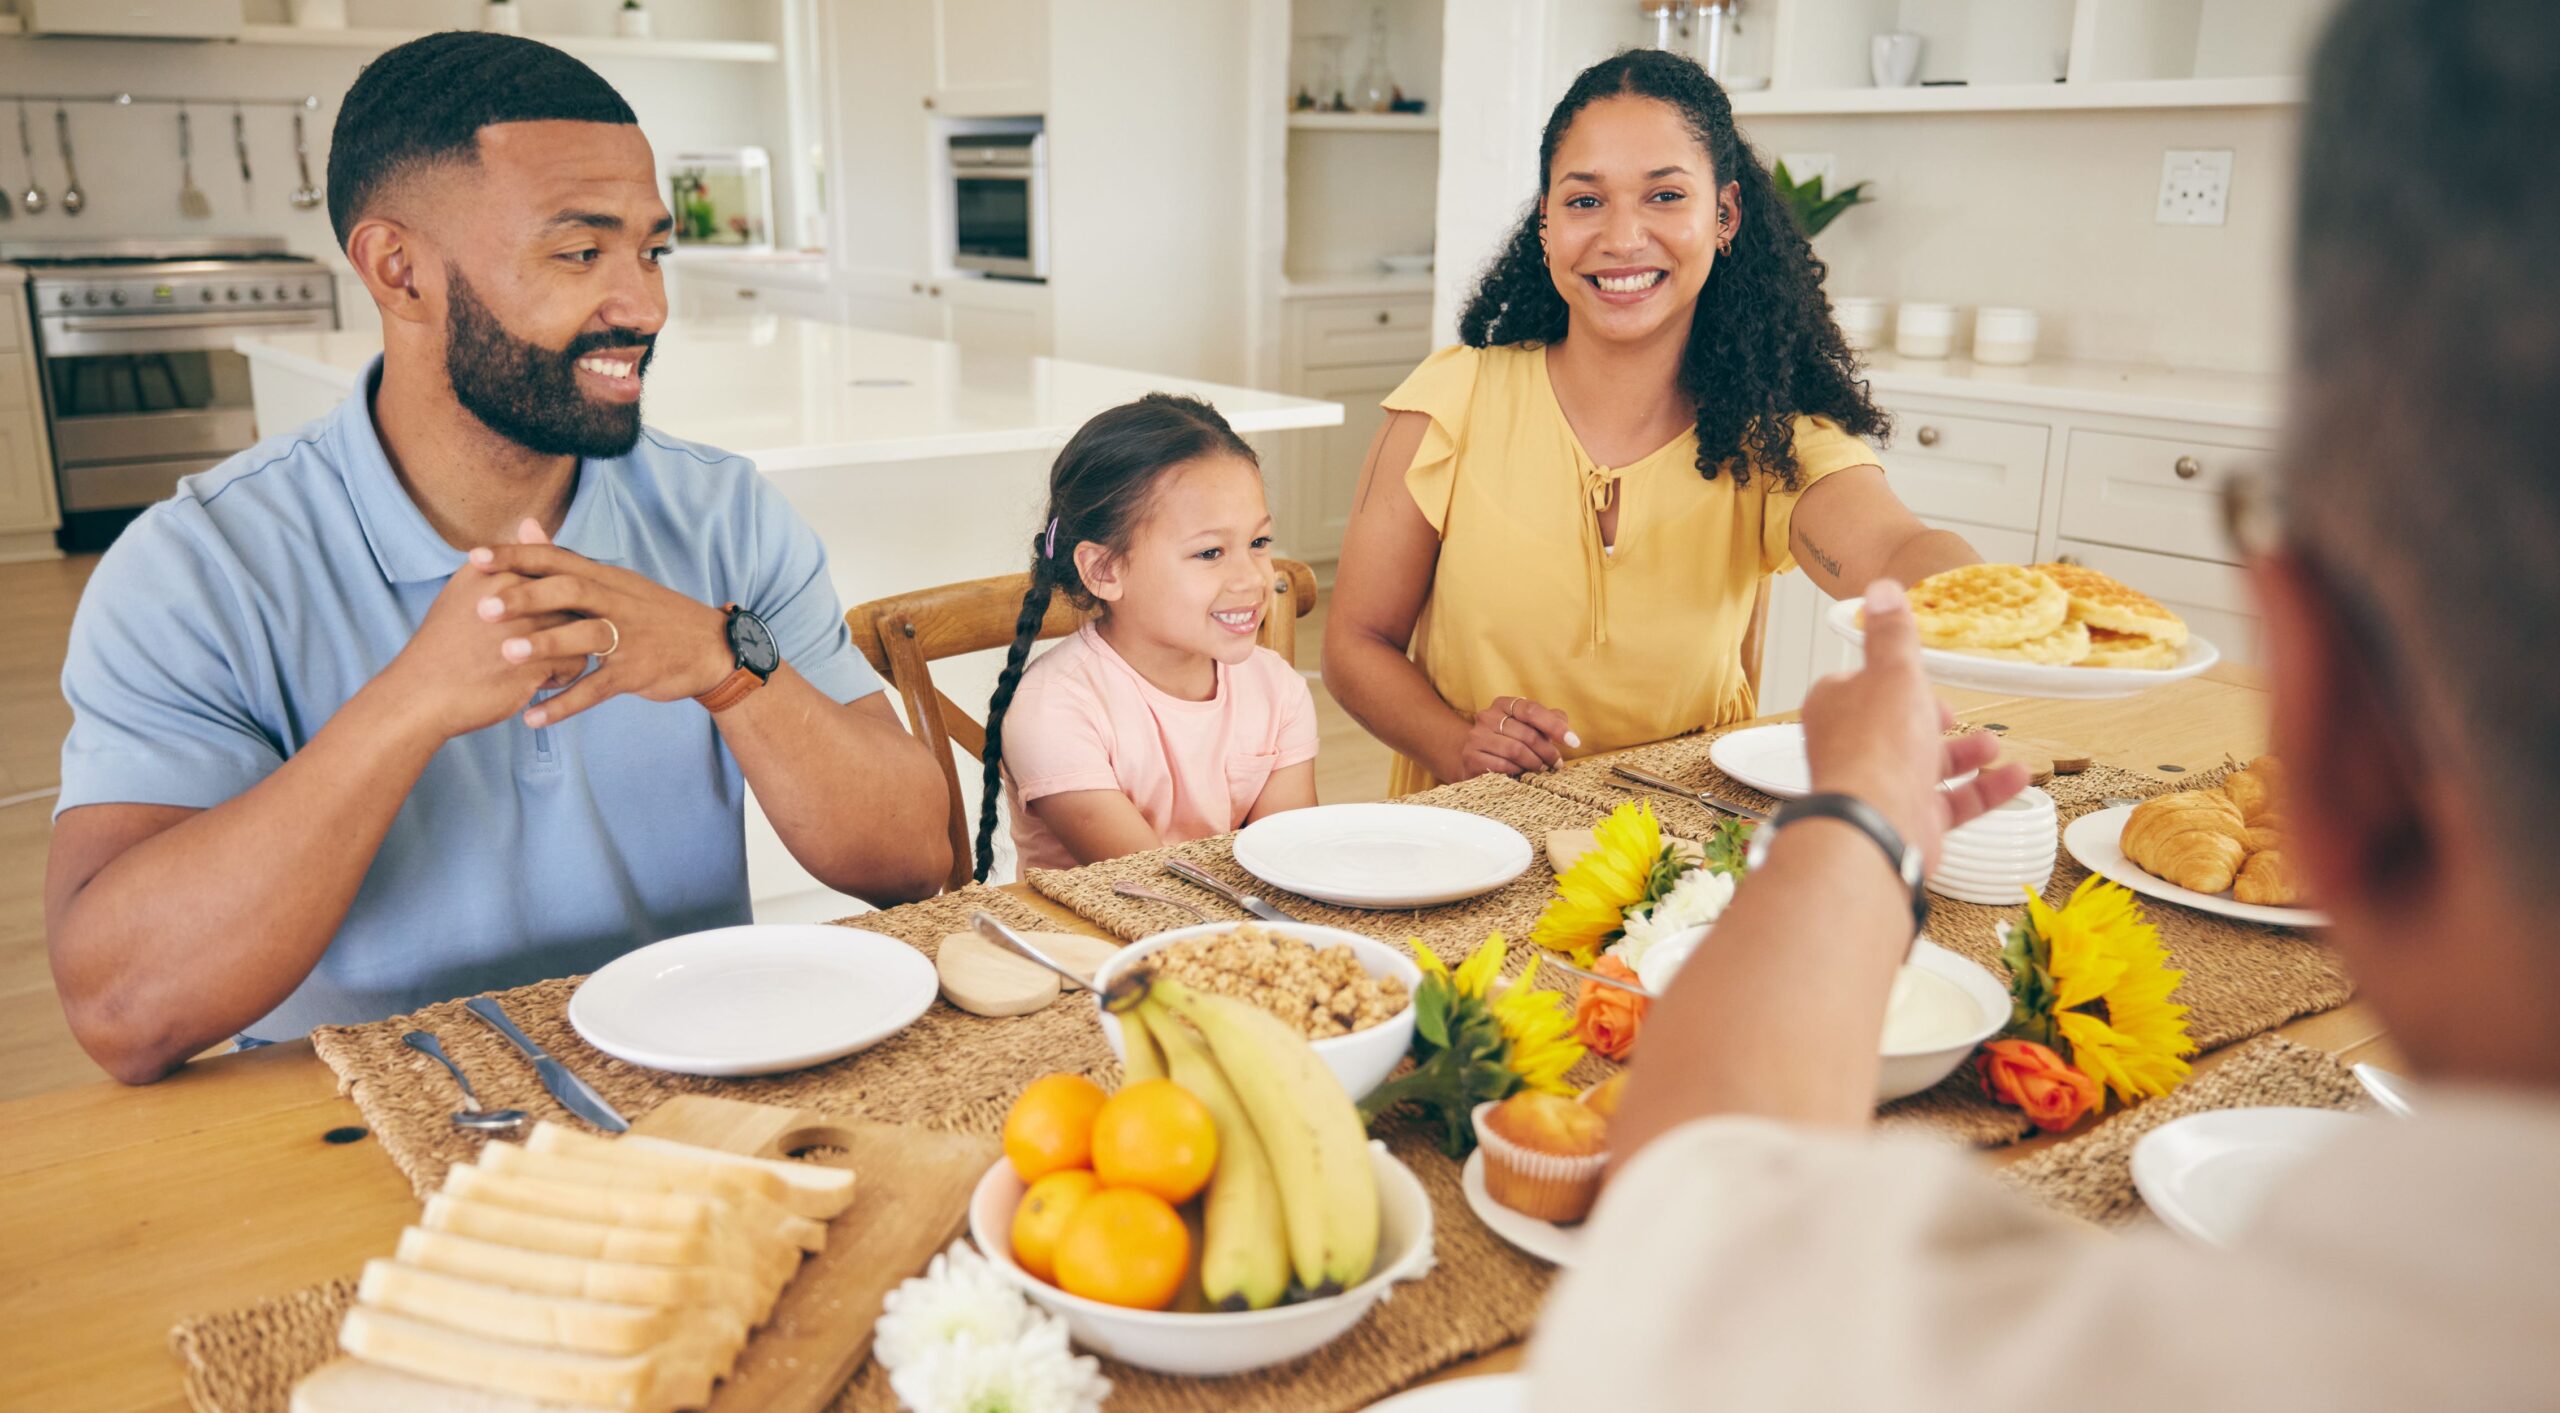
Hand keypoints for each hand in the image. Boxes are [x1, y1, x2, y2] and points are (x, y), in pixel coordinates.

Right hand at [379, 560, 591, 740]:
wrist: (422, 693)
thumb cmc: (450, 641)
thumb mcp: (470, 588)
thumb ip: (506, 559)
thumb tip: (532, 522)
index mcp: (495, 570)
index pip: (552, 570)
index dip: (551, 599)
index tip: (526, 617)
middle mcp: (511, 592)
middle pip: (572, 600)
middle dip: (563, 622)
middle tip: (531, 641)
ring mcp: (526, 627)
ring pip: (580, 629)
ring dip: (565, 648)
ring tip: (533, 659)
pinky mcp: (536, 663)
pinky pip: (577, 663)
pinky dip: (561, 675)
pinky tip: (531, 680)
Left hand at [468, 519, 734, 728]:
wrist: (710, 647)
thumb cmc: (652, 614)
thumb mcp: (615, 581)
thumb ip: (566, 559)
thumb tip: (526, 525)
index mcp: (606, 578)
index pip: (558, 559)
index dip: (517, 557)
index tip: (475, 557)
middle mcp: (616, 602)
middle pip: (570, 591)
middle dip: (526, 598)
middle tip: (484, 608)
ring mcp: (628, 638)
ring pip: (585, 637)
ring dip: (546, 646)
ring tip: (506, 656)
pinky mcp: (636, 673)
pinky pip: (597, 689)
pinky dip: (565, 703)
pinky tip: (532, 717)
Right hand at [1454, 695, 1579, 778]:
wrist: (1476, 758)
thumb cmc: (1510, 741)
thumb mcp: (1530, 727)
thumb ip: (1550, 721)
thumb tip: (1566, 727)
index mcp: (1503, 704)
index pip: (1532, 710)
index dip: (1555, 726)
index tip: (1574, 742)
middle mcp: (1487, 716)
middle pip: (1527, 733)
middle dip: (1548, 751)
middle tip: (1557, 763)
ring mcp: (1476, 736)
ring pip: (1515, 750)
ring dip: (1534, 762)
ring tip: (1541, 768)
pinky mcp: (1471, 757)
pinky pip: (1502, 765)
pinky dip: (1517, 771)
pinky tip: (1521, 774)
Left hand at [1801, 580, 2028, 867]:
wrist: (1875, 827)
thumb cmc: (1877, 748)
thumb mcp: (1892, 672)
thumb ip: (1893, 635)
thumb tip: (1881, 590)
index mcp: (1837, 707)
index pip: (1860, 684)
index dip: (1890, 678)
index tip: (1915, 673)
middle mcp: (1853, 748)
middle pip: (1896, 727)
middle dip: (1931, 719)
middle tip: (1949, 714)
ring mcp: (1880, 787)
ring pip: (1926, 765)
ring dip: (1964, 753)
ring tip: (1992, 744)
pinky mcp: (1907, 819)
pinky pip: (1952, 801)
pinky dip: (1984, 789)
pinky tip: (2016, 777)